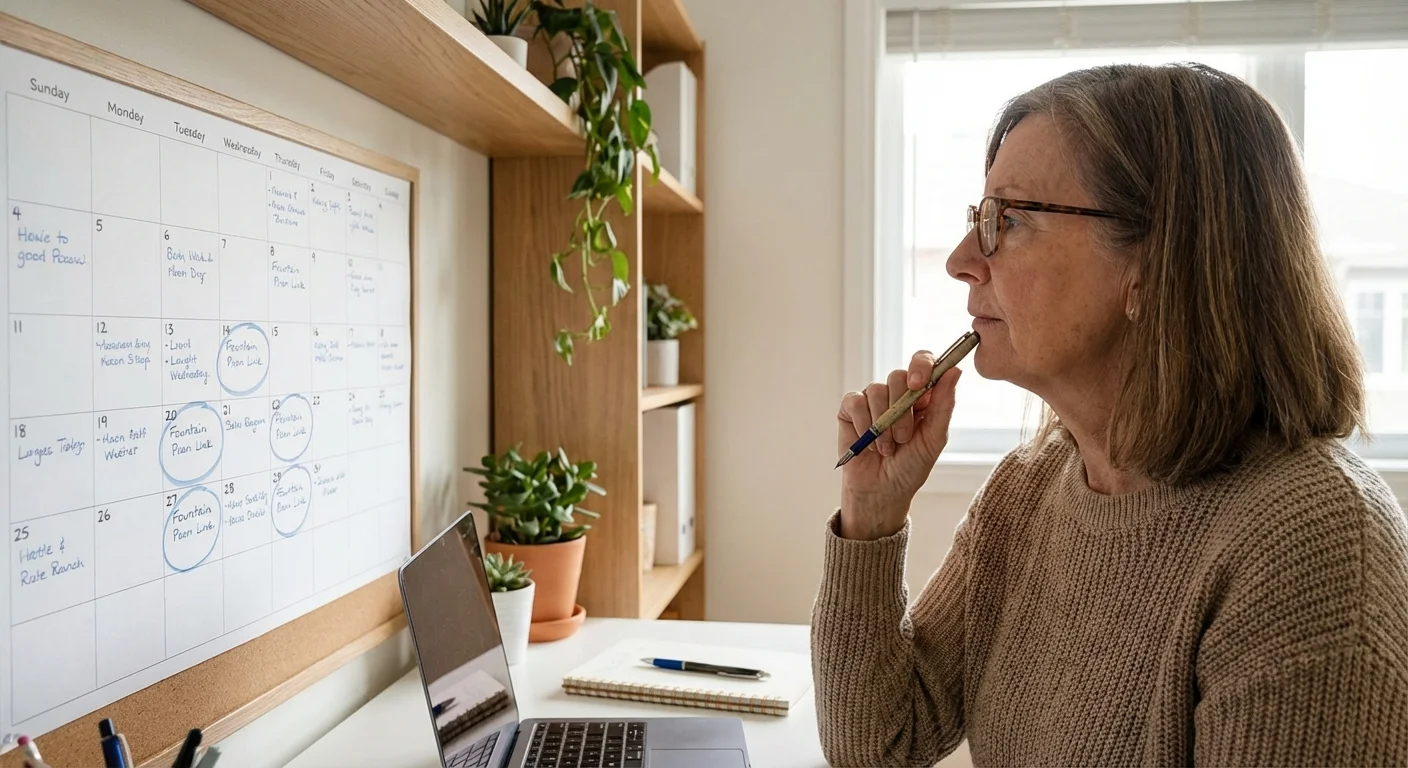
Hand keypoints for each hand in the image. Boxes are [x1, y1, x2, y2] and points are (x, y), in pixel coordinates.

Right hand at [837, 351, 960, 539]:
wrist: (882, 491)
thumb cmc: (910, 467)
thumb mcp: (933, 439)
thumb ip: (944, 405)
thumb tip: (955, 371)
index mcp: (922, 396)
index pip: (923, 362)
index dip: (921, 365)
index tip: (918, 383)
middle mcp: (898, 393)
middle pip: (898, 375)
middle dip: (901, 410)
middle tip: (903, 438)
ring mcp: (873, 399)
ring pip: (876, 390)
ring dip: (882, 424)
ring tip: (886, 448)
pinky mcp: (851, 409)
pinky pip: (855, 402)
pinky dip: (863, 425)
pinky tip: (868, 443)